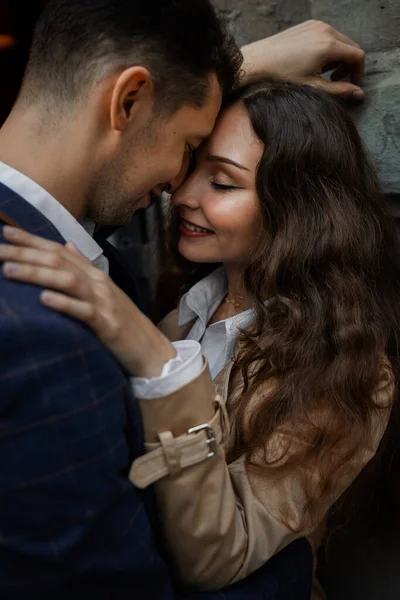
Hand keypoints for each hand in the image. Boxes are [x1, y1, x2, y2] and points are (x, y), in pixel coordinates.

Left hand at [0, 226, 175, 377]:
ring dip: (37, 273)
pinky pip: (83, 311)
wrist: (150, 350)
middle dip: (25, 253)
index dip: (33, 240)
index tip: (6, 232)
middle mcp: (98, 283)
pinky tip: (43, 299)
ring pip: (67, 280)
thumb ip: (85, 267)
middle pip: (59, 261)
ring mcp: (104, 302)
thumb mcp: (105, 292)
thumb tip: (67, 244)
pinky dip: (63, 303)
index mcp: (95, 274)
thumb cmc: (124, 323)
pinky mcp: (107, 325)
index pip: (60, 250)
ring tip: (9, 270)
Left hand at [240, 20, 364, 98]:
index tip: (351, 83)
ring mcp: (317, 24)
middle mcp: (326, 30)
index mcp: (329, 46)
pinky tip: (314, 61)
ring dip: (338, 56)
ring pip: (341, 40)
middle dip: (349, 64)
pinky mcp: (309, 24)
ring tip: (323, 72)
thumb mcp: (313, 87)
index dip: (359, 71)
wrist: (258, 61)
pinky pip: (328, 34)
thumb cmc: (283, 76)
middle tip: (336, 80)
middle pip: (351, 46)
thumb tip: (359, 94)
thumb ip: (339, 90)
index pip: (358, 55)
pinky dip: (328, 48)